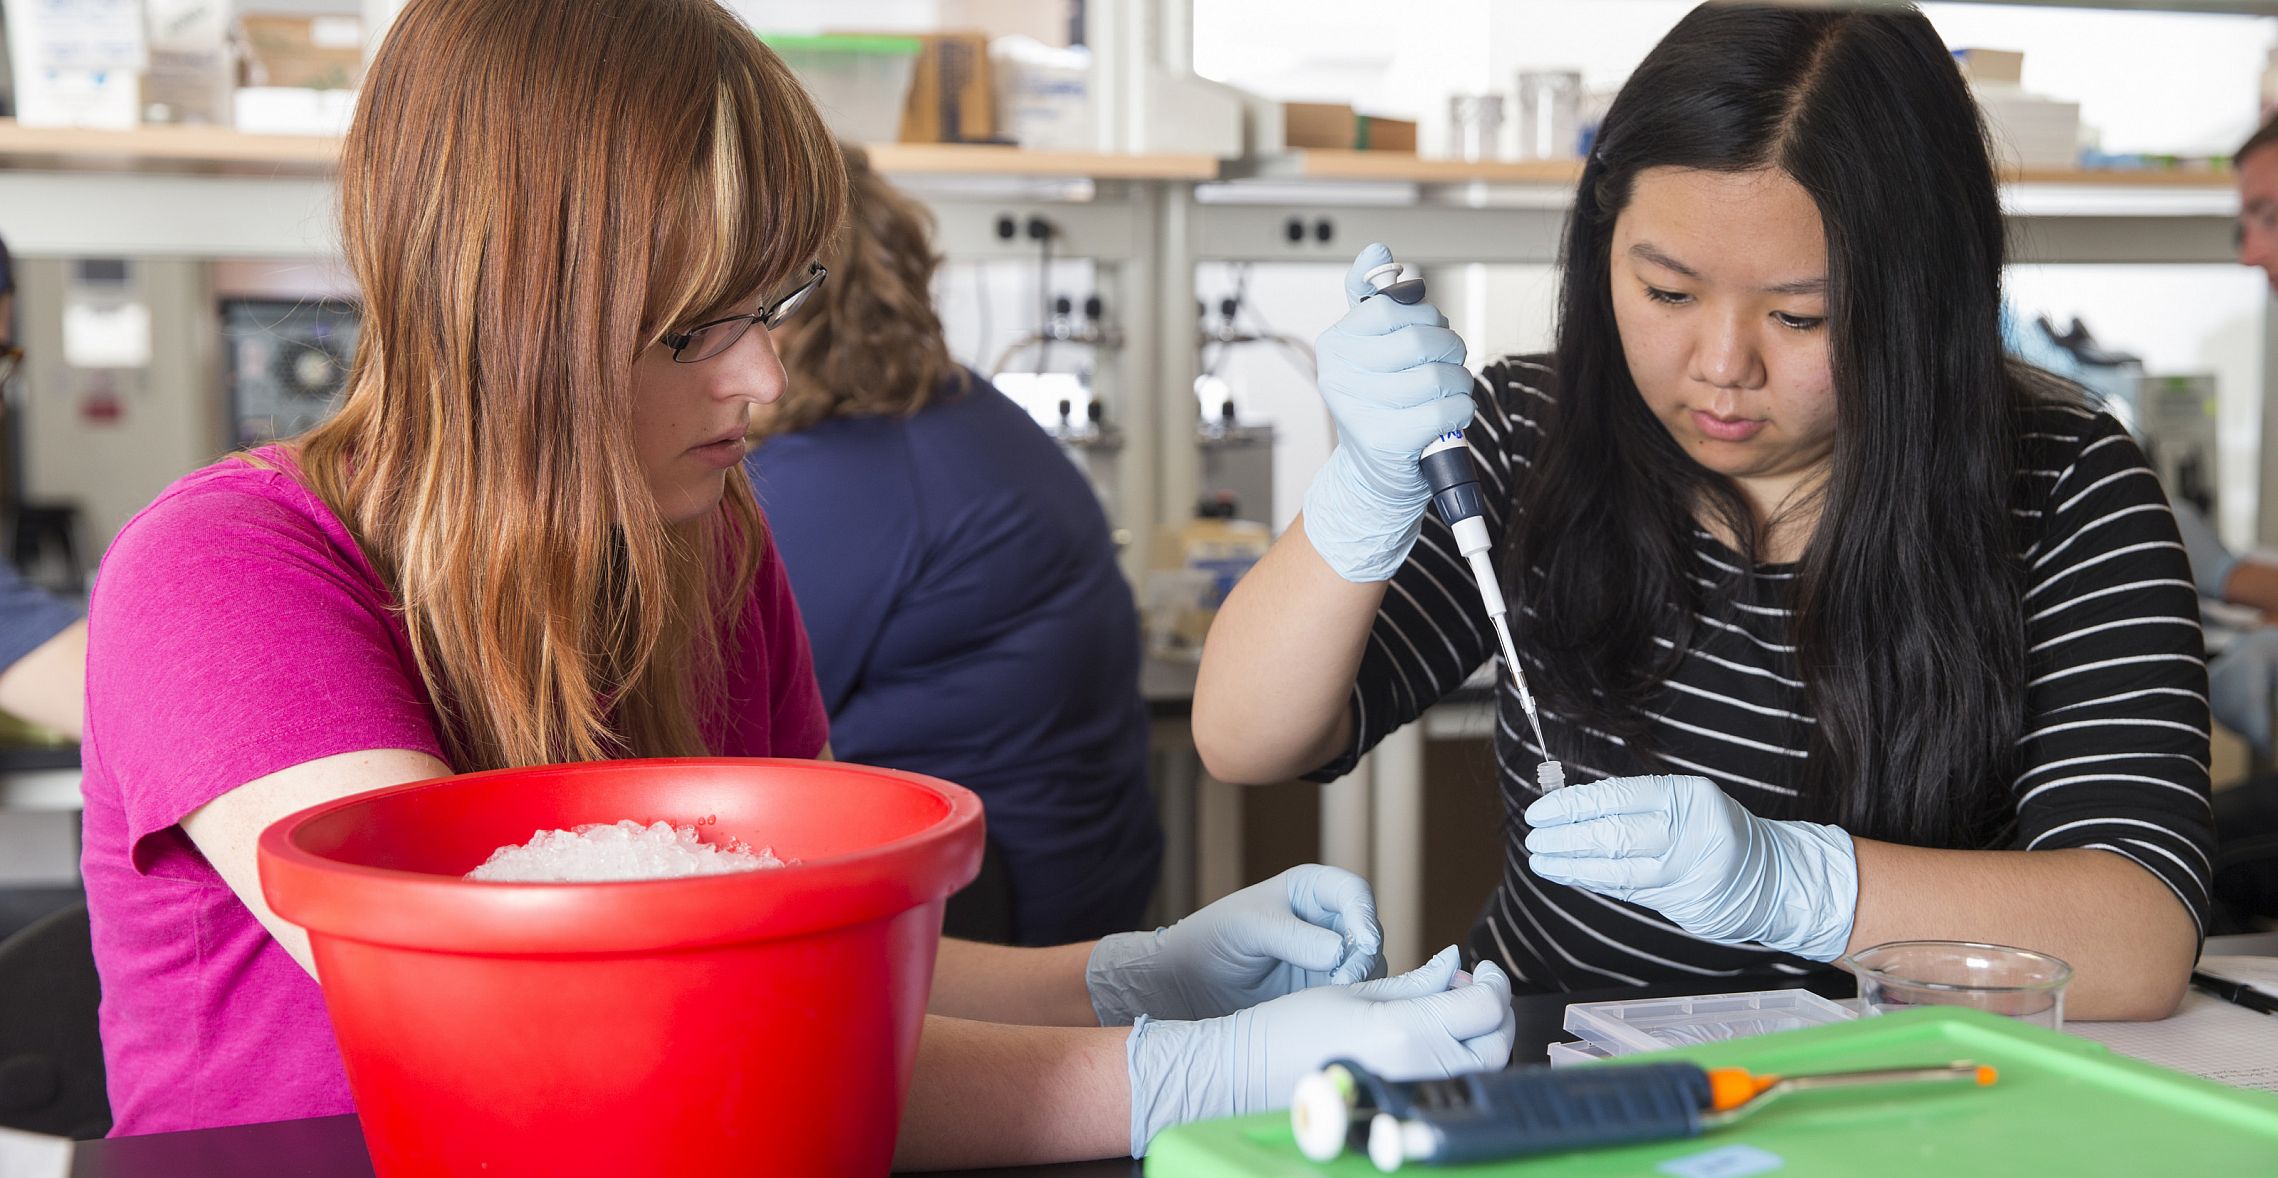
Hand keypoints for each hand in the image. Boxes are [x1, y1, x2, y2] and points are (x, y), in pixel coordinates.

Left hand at [1087, 864, 1384, 1025]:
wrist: (1189, 984)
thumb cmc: (1213, 939)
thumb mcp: (1250, 928)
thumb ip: (1294, 937)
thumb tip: (1341, 951)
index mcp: (1311, 890)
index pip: (1353, 892)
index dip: (1364, 914)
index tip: (1362, 942)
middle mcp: (1327, 921)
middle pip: (1368, 931)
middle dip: (1364, 953)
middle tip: (1346, 978)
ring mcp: (1329, 956)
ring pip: (1367, 965)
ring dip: (1359, 979)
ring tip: (1334, 995)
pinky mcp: (1324, 989)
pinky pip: (1352, 993)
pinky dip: (1349, 1000)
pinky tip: (1329, 1010)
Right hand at [1125, 946, 1514, 1156]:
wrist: (1252, 1073)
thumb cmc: (1292, 1026)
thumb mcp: (1356, 990)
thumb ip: (1415, 981)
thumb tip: (1453, 962)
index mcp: (1407, 1031)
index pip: (1486, 1007)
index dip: (1493, 983)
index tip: (1480, 968)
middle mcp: (1420, 1069)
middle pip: (1498, 1045)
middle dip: (1497, 1011)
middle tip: (1474, 986)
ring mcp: (1415, 1094)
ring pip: (1485, 1069)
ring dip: (1483, 1037)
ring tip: (1453, 1010)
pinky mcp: (1406, 1107)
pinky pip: (1456, 1085)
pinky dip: (1463, 1059)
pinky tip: (1436, 1039)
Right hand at [1302, 243, 1474, 582]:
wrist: (1375, 476)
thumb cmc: (1381, 406)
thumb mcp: (1371, 349)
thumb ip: (1372, 297)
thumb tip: (1377, 250)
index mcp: (1335, 343)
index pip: (1391, 306)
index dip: (1423, 318)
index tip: (1423, 336)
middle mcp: (1337, 374)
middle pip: (1418, 338)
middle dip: (1447, 351)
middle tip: (1444, 368)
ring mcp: (1357, 408)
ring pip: (1437, 375)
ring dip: (1458, 385)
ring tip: (1447, 396)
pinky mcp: (1383, 440)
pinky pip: (1444, 409)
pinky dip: (1458, 413)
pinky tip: (1447, 419)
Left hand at [1524, 774, 1857, 960]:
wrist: (1775, 877)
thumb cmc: (1719, 830)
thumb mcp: (1690, 801)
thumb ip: (1640, 804)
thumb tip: (1574, 807)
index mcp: (1689, 797)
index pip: (1617, 798)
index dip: (1573, 806)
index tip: (1541, 811)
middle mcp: (1690, 834)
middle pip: (1613, 835)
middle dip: (1565, 837)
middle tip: (1532, 837)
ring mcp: (1688, 873)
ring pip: (1617, 869)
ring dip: (1571, 865)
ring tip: (1540, 860)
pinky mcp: (1684, 905)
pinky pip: (1627, 891)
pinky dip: (1593, 881)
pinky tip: (1567, 875)